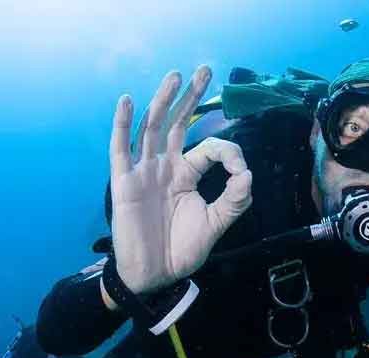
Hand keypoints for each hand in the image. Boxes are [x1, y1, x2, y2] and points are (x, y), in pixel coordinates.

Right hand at [109, 66, 252, 293]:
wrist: (155, 276)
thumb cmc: (182, 251)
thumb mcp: (216, 225)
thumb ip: (234, 200)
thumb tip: (247, 173)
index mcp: (187, 175)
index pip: (208, 148)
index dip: (227, 152)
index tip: (240, 171)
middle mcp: (165, 167)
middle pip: (177, 123)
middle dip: (191, 97)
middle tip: (205, 70)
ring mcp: (143, 172)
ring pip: (153, 128)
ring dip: (163, 100)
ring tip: (176, 75)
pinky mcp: (124, 183)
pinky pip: (120, 149)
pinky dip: (123, 124)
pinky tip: (129, 101)